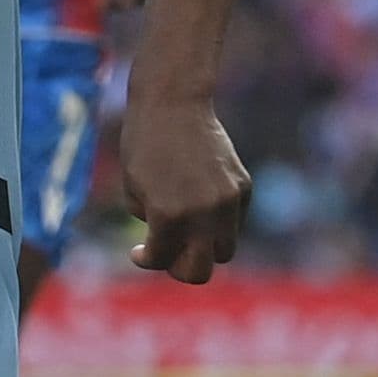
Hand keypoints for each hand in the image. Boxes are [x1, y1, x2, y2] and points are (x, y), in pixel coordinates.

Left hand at [122, 96, 247, 284]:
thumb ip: (152, 224)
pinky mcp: (243, 187)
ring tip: (185, 231)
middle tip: (167, 254)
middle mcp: (203, 213)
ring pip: (223, 250)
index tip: (139, 250)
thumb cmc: (143, 146)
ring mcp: (228, 201)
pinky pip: (235, 222)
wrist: (173, 105)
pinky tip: (199, 202)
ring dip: (203, 248)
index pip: (162, 260)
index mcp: (168, 215)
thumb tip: (172, 246)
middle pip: (200, 272)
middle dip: (180, 268)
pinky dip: (218, 223)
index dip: (146, 259)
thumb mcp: (133, 191)